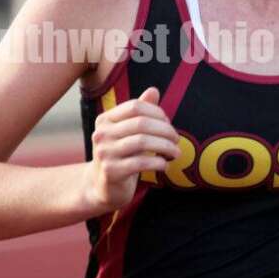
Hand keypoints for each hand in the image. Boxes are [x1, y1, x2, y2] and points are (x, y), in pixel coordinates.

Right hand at [85, 88, 179, 213]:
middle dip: (165, 130)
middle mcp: (101, 134)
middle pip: (141, 123)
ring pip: (142, 142)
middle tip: (177, 139)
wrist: (102, 187)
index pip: (135, 107)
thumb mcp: (129, 133)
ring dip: (165, 146)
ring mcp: (104, 153)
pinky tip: (165, 165)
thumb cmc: (121, 155)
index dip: (157, 113)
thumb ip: (140, 112)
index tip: (169, 124)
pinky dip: (158, 162)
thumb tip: (153, 90)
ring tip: (176, 152)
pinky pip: (140, 163)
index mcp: (105, 120)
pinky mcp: (111, 172)